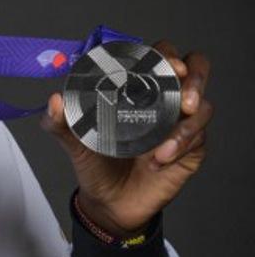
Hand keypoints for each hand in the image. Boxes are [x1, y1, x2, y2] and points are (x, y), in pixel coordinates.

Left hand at [40, 40, 212, 235]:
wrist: (109, 203)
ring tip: (163, 146)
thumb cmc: (94, 163)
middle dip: (195, 76)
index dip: (166, 54)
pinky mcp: (191, 148)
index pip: (157, 56)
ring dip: (186, 124)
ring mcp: (179, 122)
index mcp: (134, 87)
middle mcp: (162, 99)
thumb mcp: (72, 141)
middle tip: (184, 95)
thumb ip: (60, 122)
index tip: (167, 64)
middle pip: (194, 68)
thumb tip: (55, 100)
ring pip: (202, 106)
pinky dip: (181, 145)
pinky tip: (159, 159)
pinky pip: (199, 138)